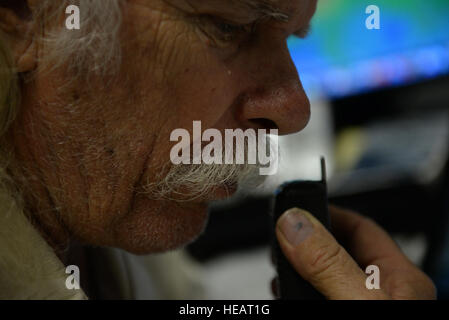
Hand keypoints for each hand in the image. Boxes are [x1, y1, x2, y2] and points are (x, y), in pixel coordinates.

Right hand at [274, 205, 435, 299]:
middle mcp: (380, 294)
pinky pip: (313, 295)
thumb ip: (329, 264)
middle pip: (336, 251)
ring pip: (322, 276)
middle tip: (278, 241)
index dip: (327, 213)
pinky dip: (294, 291)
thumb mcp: (359, 301)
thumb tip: (295, 222)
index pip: (361, 228)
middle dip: (304, 243)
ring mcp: (358, 304)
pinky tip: (283, 292)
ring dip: (295, 269)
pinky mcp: (338, 312)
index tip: (296, 208)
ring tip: (278, 270)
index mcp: (400, 281)